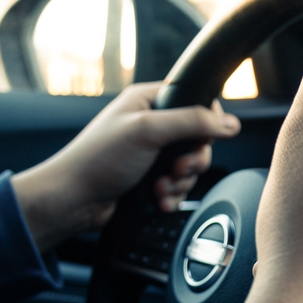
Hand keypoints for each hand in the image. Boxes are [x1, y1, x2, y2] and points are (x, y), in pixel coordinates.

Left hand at [11, 82, 240, 251]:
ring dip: (180, 181)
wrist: (72, 201)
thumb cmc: (97, 160)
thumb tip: (230, 123)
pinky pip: (179, 184)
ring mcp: (152, 151)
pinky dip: (173, 194)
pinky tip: (159, 199)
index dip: (206, 123)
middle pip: (199, 138)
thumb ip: (192, 122)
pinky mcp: (150, 176)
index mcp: (148, 100)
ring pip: (191, 164)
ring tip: (160, 187)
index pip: (196, 101)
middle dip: (192, 160)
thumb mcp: (148, 131)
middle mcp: (152, 123)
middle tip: (176, 169)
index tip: (201, 139)